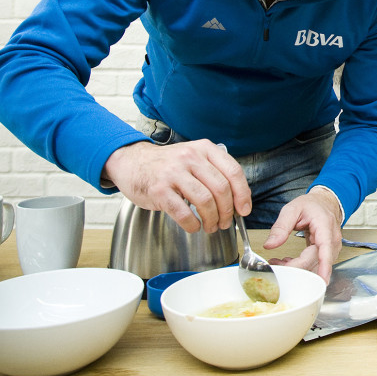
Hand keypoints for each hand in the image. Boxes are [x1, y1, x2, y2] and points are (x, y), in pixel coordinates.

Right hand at [102, 140, 250, 233]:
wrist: (132, 162)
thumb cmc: (167, 165)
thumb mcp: (193, 157)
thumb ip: (214, 171)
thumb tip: (237, 199)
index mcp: (204, 149)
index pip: (233, 171)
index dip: (242, 194)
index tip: (244, 209)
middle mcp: (190, 158)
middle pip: (221, 188)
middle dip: (227, 211)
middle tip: (225, 222)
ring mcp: (174, 173)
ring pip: (205, 201)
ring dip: (212, 219)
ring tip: (210, 226)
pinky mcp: (159, 190)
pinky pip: (184, 212)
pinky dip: (193, 224)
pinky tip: (194, 226)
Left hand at [263, 187, 342, 283]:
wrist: (325, 202)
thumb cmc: (312, 205)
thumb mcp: (292, 209)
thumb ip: (280, 227)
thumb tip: (270, 245)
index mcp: (324, 226)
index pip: (325, 249)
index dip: (323, 266)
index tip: (320, 279)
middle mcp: (332, 240)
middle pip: (316, 262)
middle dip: (295, 268)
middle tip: (276, 265)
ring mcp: (332, 249)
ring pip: (315, 267)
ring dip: (297, 269)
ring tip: (279, 261)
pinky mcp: (327, 255)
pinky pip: (314, 266)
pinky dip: (300, 267)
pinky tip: (288, 261)